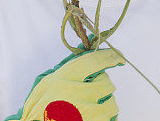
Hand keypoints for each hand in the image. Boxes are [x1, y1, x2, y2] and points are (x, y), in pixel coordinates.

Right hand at [6, 48, 123, 120]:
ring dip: (104, 102)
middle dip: (101, 83)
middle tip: (90, 88)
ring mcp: (88, 113)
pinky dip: (105, 117)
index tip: (119, 56)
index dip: (111, 56)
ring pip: (111, 102)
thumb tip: (88, 46)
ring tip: (89, 106)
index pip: (96, 60)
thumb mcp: (47, 80)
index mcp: (66, 77)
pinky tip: (92, 116)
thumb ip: (68, 64)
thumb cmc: (39, 106)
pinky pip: (111, 118)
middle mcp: (78, 94)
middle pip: (106, 81)